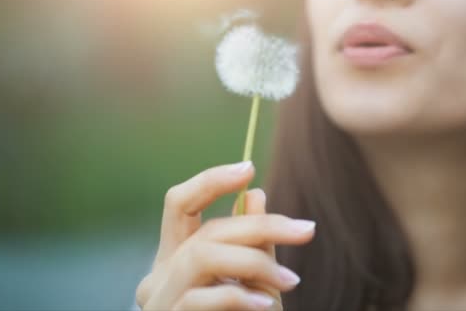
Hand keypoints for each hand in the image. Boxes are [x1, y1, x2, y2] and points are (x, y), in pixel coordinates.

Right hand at [135, 161, 315, 309]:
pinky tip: (268, 304)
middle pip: (205, 231)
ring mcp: (160, 301)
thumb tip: (256, 193)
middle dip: (260, 225)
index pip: (179, 204)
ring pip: (202, 256)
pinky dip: (239, 296)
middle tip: (307, 230)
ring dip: (253, 261)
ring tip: (290, 279)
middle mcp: (159, 274)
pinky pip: (203, 300)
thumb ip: (250, 243)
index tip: (249, 168)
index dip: (210, 181)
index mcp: (175, 257)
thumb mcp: (249, 282)